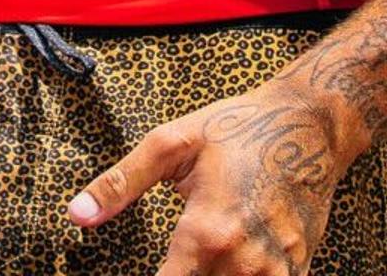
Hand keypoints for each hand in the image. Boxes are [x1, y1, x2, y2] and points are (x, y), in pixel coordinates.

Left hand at [68, 77, 358, 275]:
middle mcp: (244, 261)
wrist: (310, 126)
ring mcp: (276, 270)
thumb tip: (76, 215)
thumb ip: (120, 184)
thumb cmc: (239, 128)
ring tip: (195, 259)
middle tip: (174, 258)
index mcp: (207, 233)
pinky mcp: (298, 269)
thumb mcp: (172, 145)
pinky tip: (229, 263)